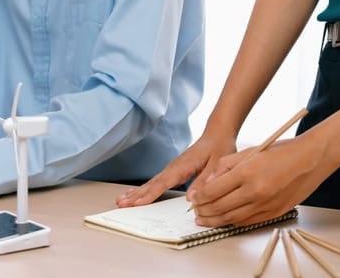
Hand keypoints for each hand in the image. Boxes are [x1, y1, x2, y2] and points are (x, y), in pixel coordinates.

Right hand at [116, 133, 235, 206]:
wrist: (216, 135)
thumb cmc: (219, 148)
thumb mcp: (218, 165)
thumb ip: (204, 181)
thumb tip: (190, 199)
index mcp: (182, 166)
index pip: (163, 182)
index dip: (150, 194)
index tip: (137, 203)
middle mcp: (173, 167)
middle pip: (151, 183)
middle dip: (136, 195)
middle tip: (121, 204)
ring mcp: (171, 169)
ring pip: (150, 183)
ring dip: (135, 192)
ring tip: (121, 201)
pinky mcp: (172, 171)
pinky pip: (155, 182)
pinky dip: (143, 189)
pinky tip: (134, 194)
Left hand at [191, 135, 334, 226]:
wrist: (312, 159)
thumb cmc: (281, 152)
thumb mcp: (249, 151)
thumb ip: (225, 166)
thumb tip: (208, 183)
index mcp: (247, 173)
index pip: (214, 191)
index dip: (199, 197)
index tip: (193, 199)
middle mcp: (256, 191)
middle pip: (220, 207)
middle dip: (203, 211)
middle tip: (195, 211)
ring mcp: (266, 204)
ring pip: (232, 218)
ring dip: (215, 220)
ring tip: (204, 220)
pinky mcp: (274, 212)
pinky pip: (248, 221)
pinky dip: (232, 222)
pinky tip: (224, 219)